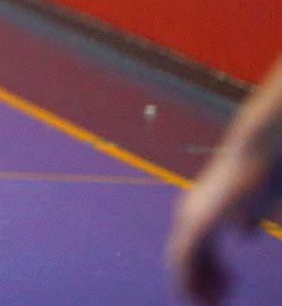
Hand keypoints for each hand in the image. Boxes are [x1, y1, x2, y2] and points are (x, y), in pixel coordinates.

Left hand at [167, 138, 281, 303]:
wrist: (260, 153)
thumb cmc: (262, 174)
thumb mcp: (254, 204)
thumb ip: (247, 219)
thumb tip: (242, 236)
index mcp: (204, 211)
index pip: (198, 249)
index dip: (211, 271)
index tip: (230, 288)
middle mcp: (191, 214)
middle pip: (186, 257)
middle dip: (201, 282)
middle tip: (218, 303)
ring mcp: (191, 217)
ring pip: (182, 261)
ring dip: (195, 286)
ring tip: (216, 303)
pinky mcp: (199, 221)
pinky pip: (185, 257)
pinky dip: (189, 278)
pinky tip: (200, 294)